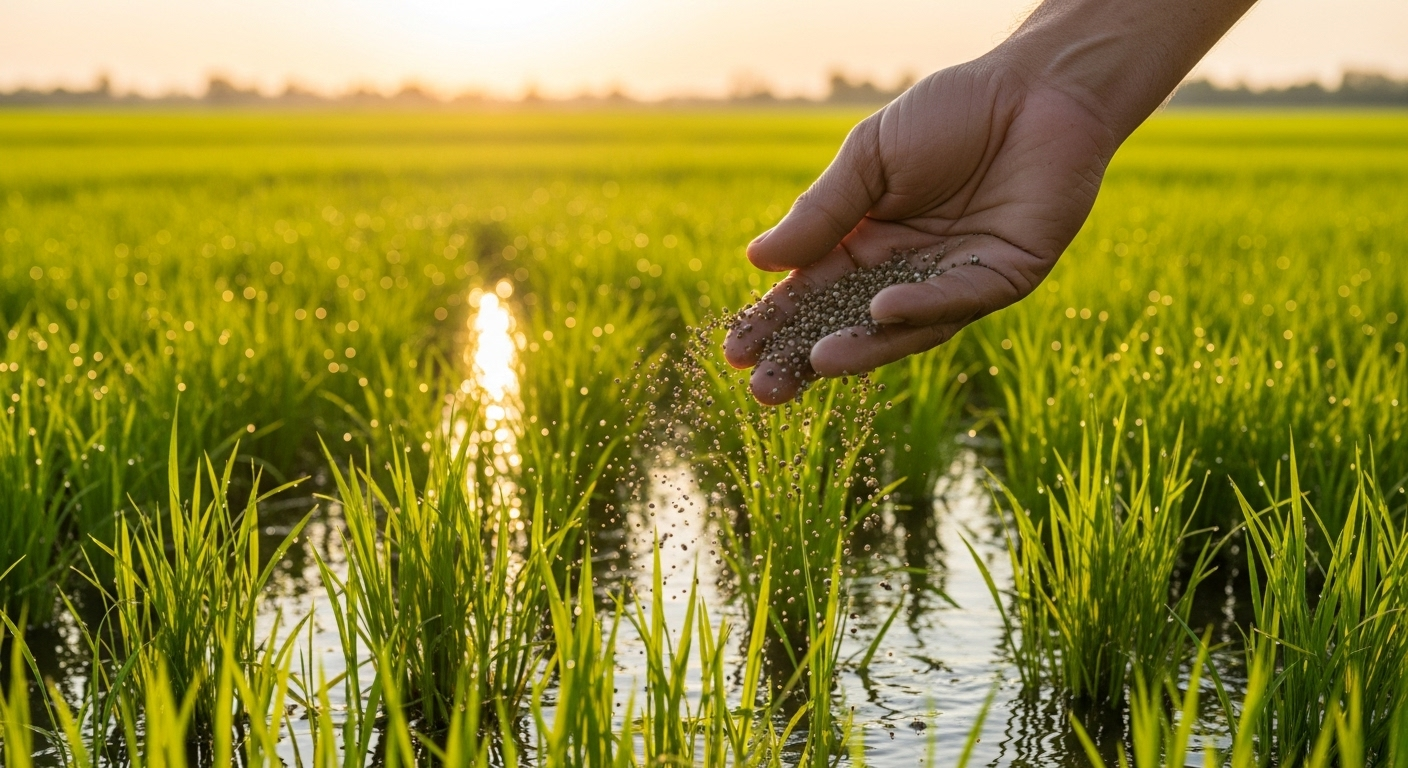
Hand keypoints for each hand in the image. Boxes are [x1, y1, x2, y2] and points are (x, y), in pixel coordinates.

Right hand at [723, 55, 1118, 404]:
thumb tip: (758, 261)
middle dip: (805, 358)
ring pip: (902, 327)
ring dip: (860, 348)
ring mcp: (955, 280)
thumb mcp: (870, 157)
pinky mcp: (1003, 277)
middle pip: (848, 324)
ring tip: (816, 362)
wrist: (1035, 88)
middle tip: (764, 390)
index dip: (774, 323)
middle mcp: (907, 272)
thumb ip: (822, 211)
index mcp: (867, 242)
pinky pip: (956, 298)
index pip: (811, 293)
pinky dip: (920, 305)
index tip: (734, 351)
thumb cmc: (950, 114)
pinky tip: (881, 309)